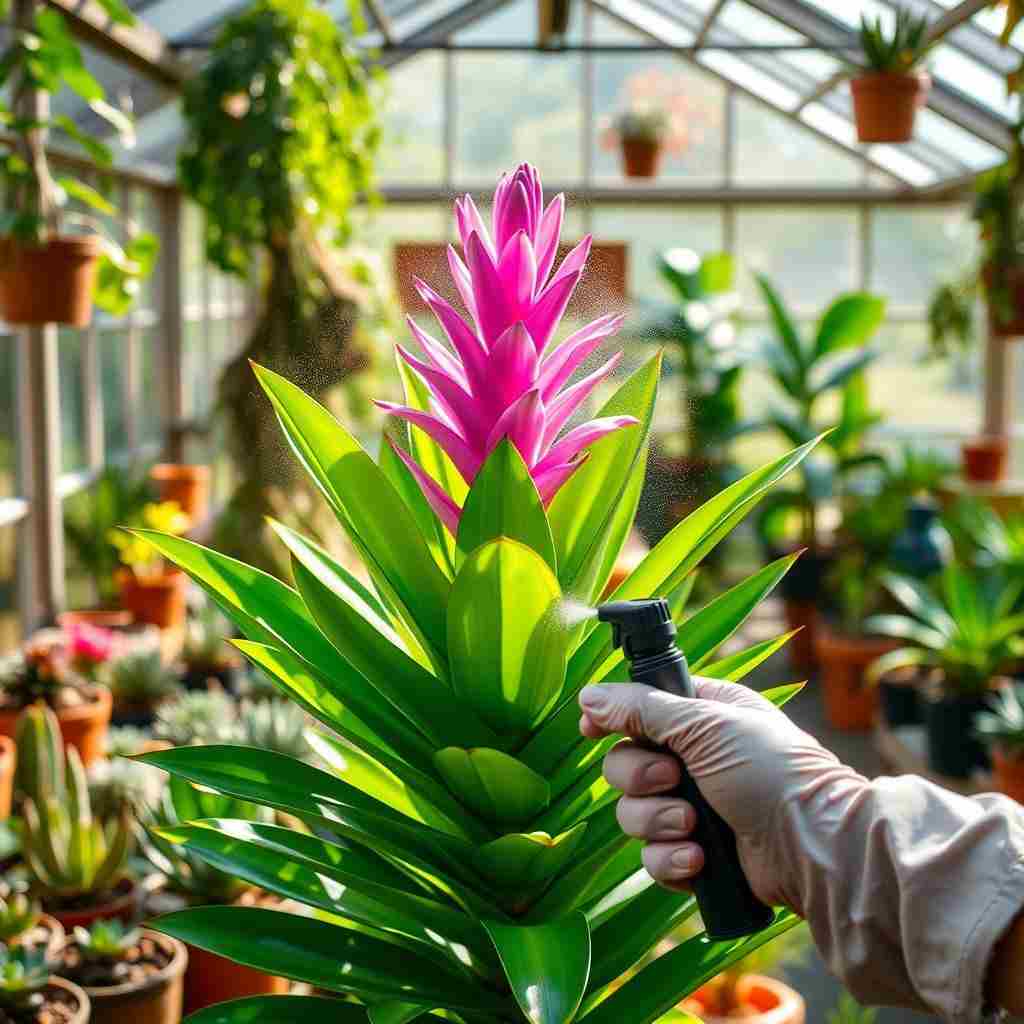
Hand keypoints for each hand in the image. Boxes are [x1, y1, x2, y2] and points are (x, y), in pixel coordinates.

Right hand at [578, 677, 854, 911]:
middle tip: (673, 778)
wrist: (814, 848)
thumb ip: (643, 708)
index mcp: (702, 715)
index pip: (638, 707)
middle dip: (640, 777)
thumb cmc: (772, 772)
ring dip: (657, 821)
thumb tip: (589, 695)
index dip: (611, 718)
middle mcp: (694, 758)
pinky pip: (653, 856)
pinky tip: (699, 859)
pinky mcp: (696, 853)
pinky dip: (671, 859)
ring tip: (694, 826)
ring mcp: (694, 807)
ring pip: (632, 813)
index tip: (592, 728)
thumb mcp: (706, 726)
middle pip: (624, 763)